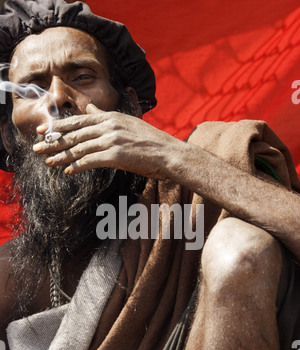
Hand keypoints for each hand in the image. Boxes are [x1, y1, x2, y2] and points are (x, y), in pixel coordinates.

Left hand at [33, 104, 182, 179]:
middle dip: (53, 141)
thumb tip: (90, 109)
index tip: (43, 130)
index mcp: (111, 117)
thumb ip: (105, 116)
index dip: (58, 126)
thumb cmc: (151, 141)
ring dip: (61, 156)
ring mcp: (112, 140)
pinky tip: (68, 171)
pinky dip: (78, 166)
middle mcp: (109, 126)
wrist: (169, 154)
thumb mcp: (127, 122)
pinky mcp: (116, 155)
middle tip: (37, 147)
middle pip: (74, 134)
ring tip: (48, 161)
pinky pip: (91, 161)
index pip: (78, 120)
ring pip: (79, 148)